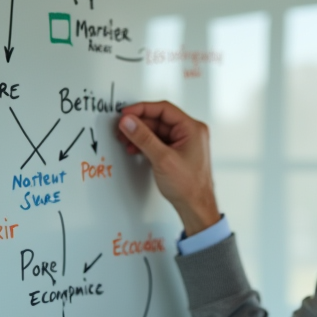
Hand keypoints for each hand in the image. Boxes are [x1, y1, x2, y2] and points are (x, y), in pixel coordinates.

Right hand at [117, 101, 220, 235]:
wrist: (195, 206)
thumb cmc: (189, 186)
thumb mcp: (162, 159)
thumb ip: (143, 138)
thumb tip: (128, 122)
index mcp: (193, 129)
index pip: (164, 109)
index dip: (142, 109)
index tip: (125, 113)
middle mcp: (190, 133)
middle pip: (159, 120)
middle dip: (138, 124)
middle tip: (121, 128)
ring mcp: (184, 142)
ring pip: (157, 131)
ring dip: (139, 135)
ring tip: (125, 140)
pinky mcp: (177, 152)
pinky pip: (158, 141)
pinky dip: (145, 144)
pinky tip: (134, 149)